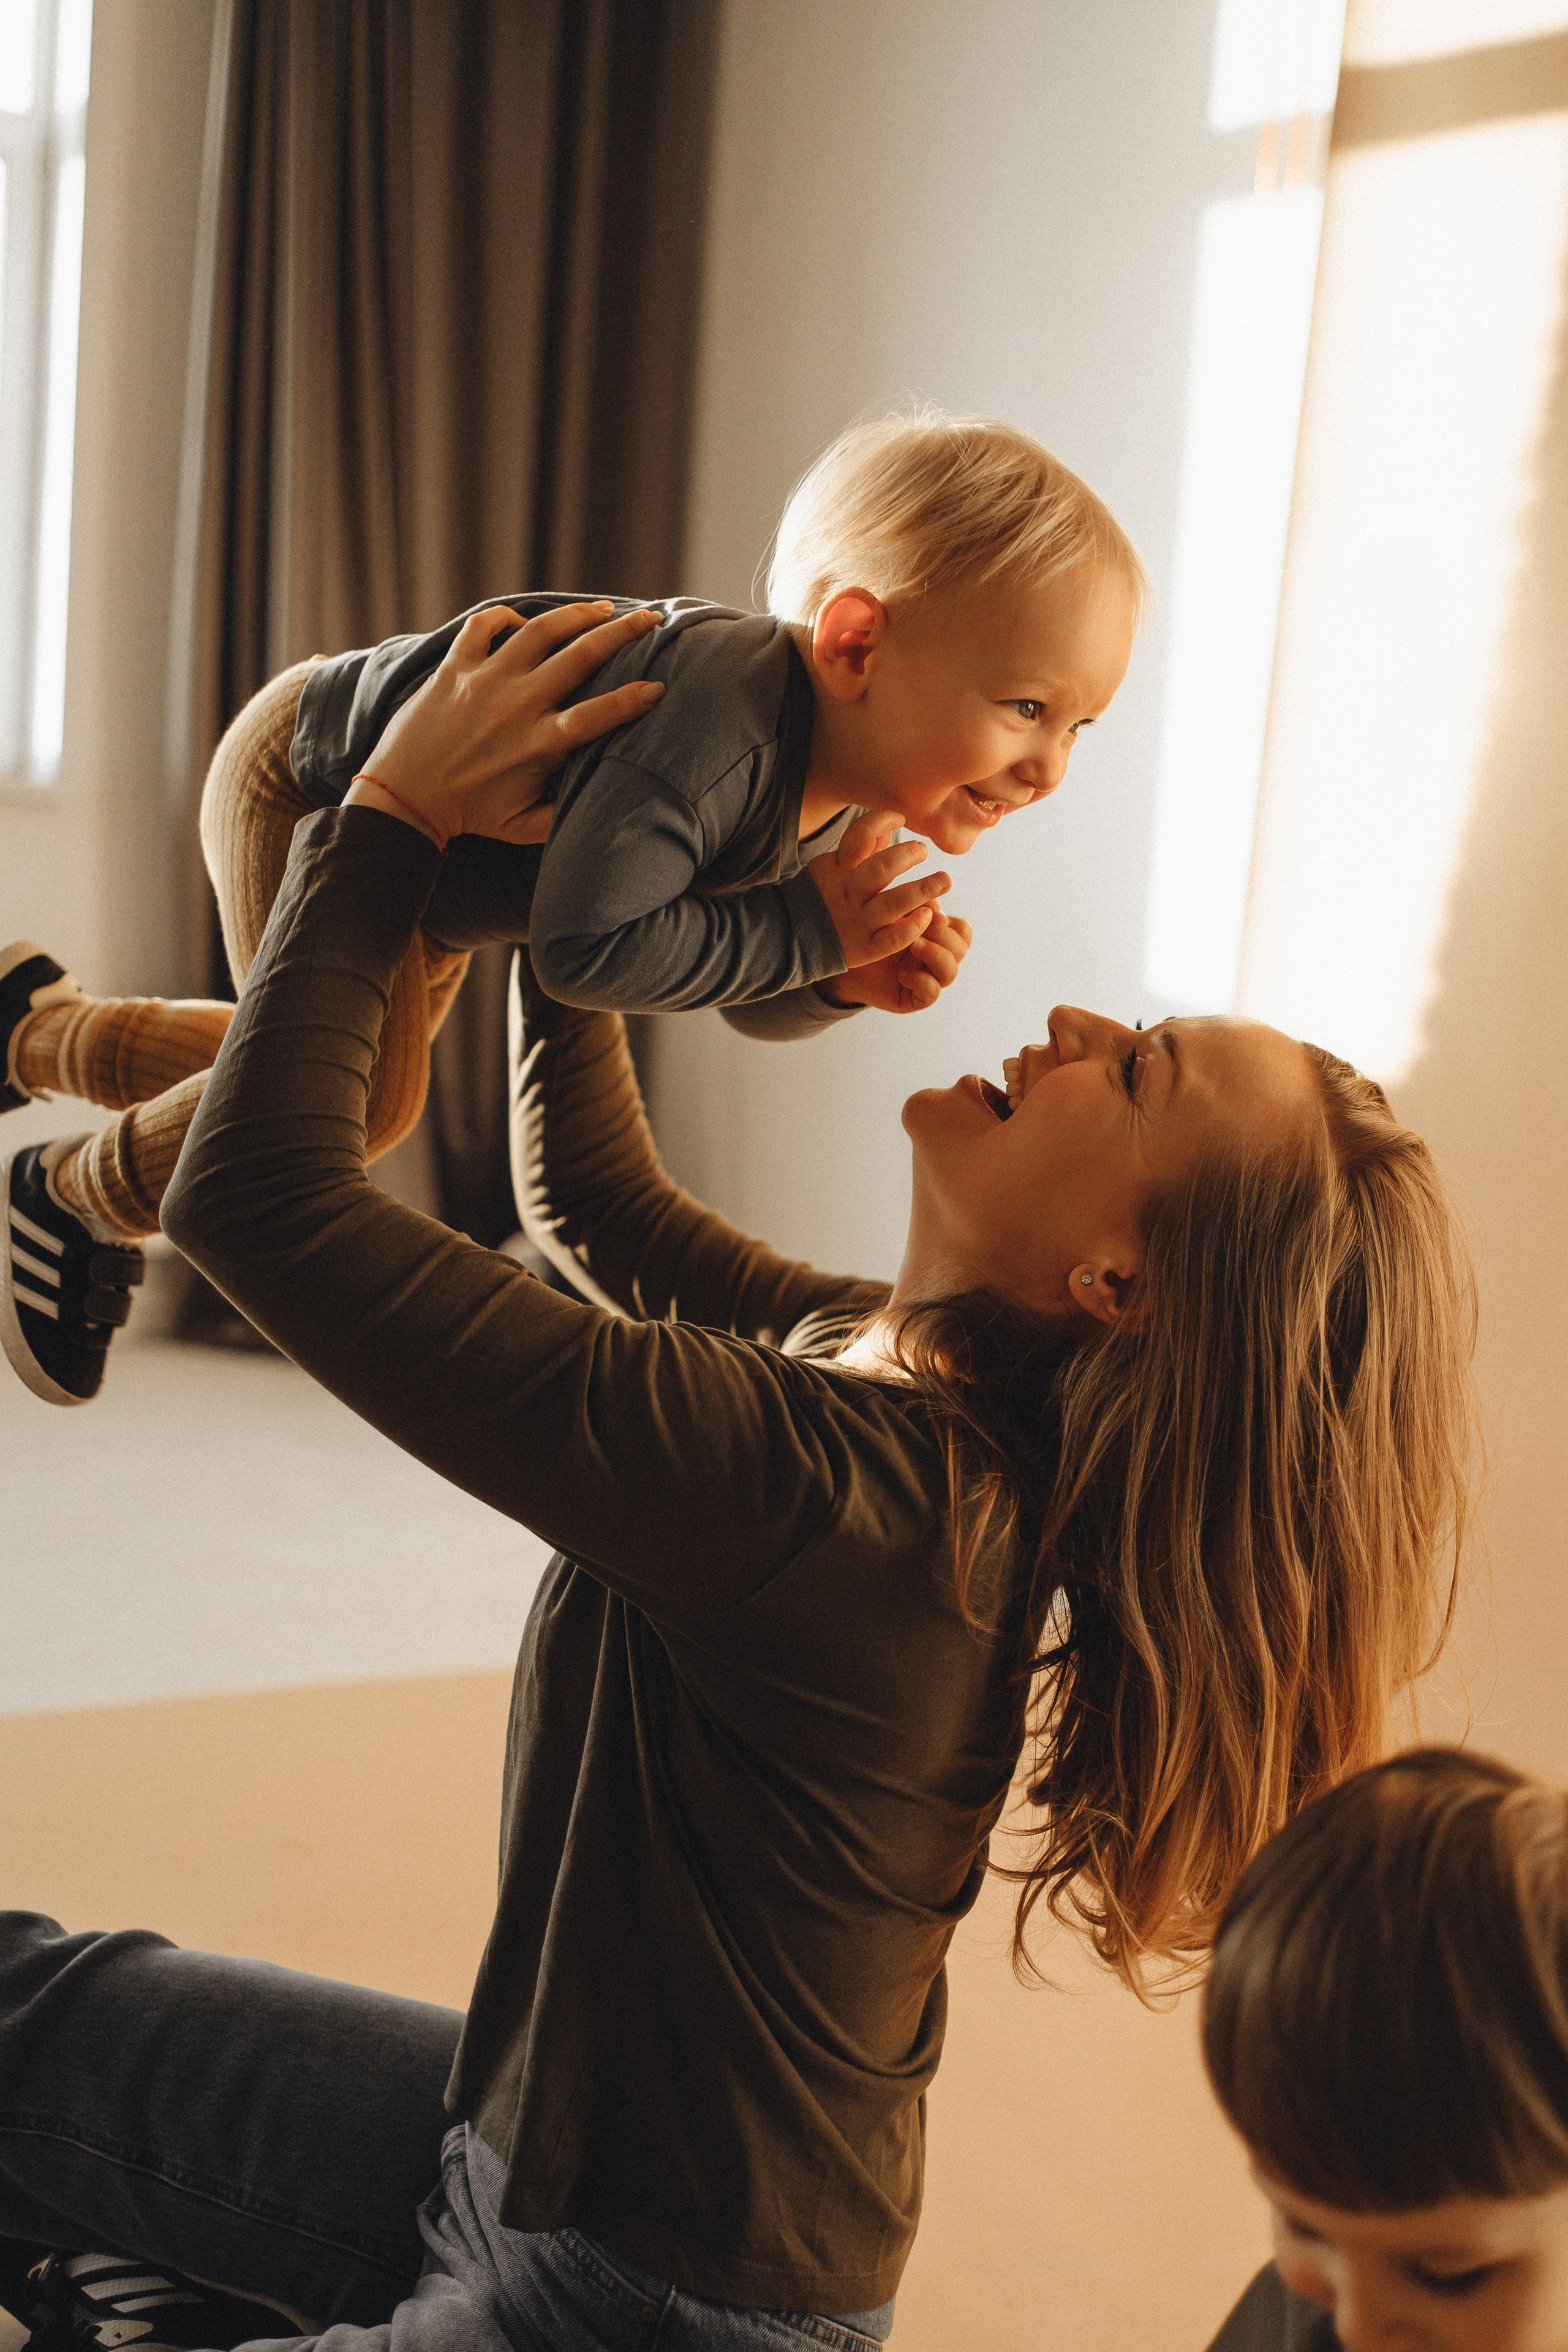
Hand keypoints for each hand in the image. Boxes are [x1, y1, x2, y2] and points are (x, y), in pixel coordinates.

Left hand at [345, 601, 665, 845]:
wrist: (402, 797)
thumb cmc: (468, 815)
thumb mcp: (523, 827)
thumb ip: (565, 815)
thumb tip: (606, 808)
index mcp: (538, 744)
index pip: (600, 715)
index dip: (633, 699)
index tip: (658, 687)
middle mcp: (516, 705)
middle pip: (581, 655)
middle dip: (623, 633)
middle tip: (649, 619)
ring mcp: (484, 681)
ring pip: (540, 630)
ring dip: (576, 614)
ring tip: (601, 609)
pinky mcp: (454, 669)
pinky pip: (484, 626)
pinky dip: (506, 618)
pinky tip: (523, 624)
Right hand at [806, 809, 950, 974]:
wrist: (790, 938)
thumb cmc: (821, 896)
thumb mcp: (831, 866)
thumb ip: (861, 848)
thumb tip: (889, 825)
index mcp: (837, 868)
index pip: (860, 836)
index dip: (882, 821)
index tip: (900, 817)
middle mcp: (848, 894)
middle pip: (881, 870)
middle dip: (907, 856)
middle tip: (923, 851)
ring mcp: (857, 922)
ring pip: (893, 904)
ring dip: (923, 890)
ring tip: (945, 880)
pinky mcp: (865, 948)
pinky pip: (893, 939)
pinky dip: (912, 927)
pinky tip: (928, 916)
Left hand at [818, 904, 972, 1013]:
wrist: (842, 960)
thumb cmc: (866, 932)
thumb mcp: (890, 914)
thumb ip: (913, 907)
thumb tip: (933, 908)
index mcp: (935, 936)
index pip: (962, 930)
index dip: (950, 921)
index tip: (929, 911)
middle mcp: (935, 958)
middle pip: (960, 948)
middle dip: (942, 935)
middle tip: (921, 925)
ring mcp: (927, 979)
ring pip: (951, 971)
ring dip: (935, 954)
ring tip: (913, 944)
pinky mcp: (914, 999)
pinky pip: (931, 993)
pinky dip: (921, 980)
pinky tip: (902, 973)